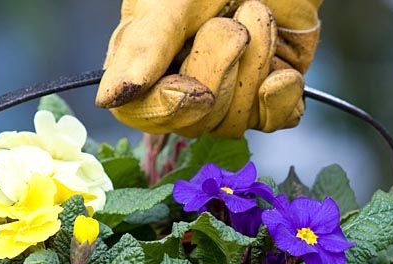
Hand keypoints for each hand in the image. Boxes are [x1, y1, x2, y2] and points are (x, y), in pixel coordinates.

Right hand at [96, 0, 321, 137]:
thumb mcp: (172, 1)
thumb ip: (144, 46)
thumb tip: (111, 98)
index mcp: (146, 64)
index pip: (140, 114)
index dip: (166, 110)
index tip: (191, 89)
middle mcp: (185, 89)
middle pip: (192, 121)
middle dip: (219, 69)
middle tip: (231, 24)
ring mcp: (228, 98)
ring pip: (233, 123)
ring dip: (253, 65)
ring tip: (255, 17)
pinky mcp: (269, 101)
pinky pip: (274, 121)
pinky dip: (281, 94)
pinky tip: (281, 68)